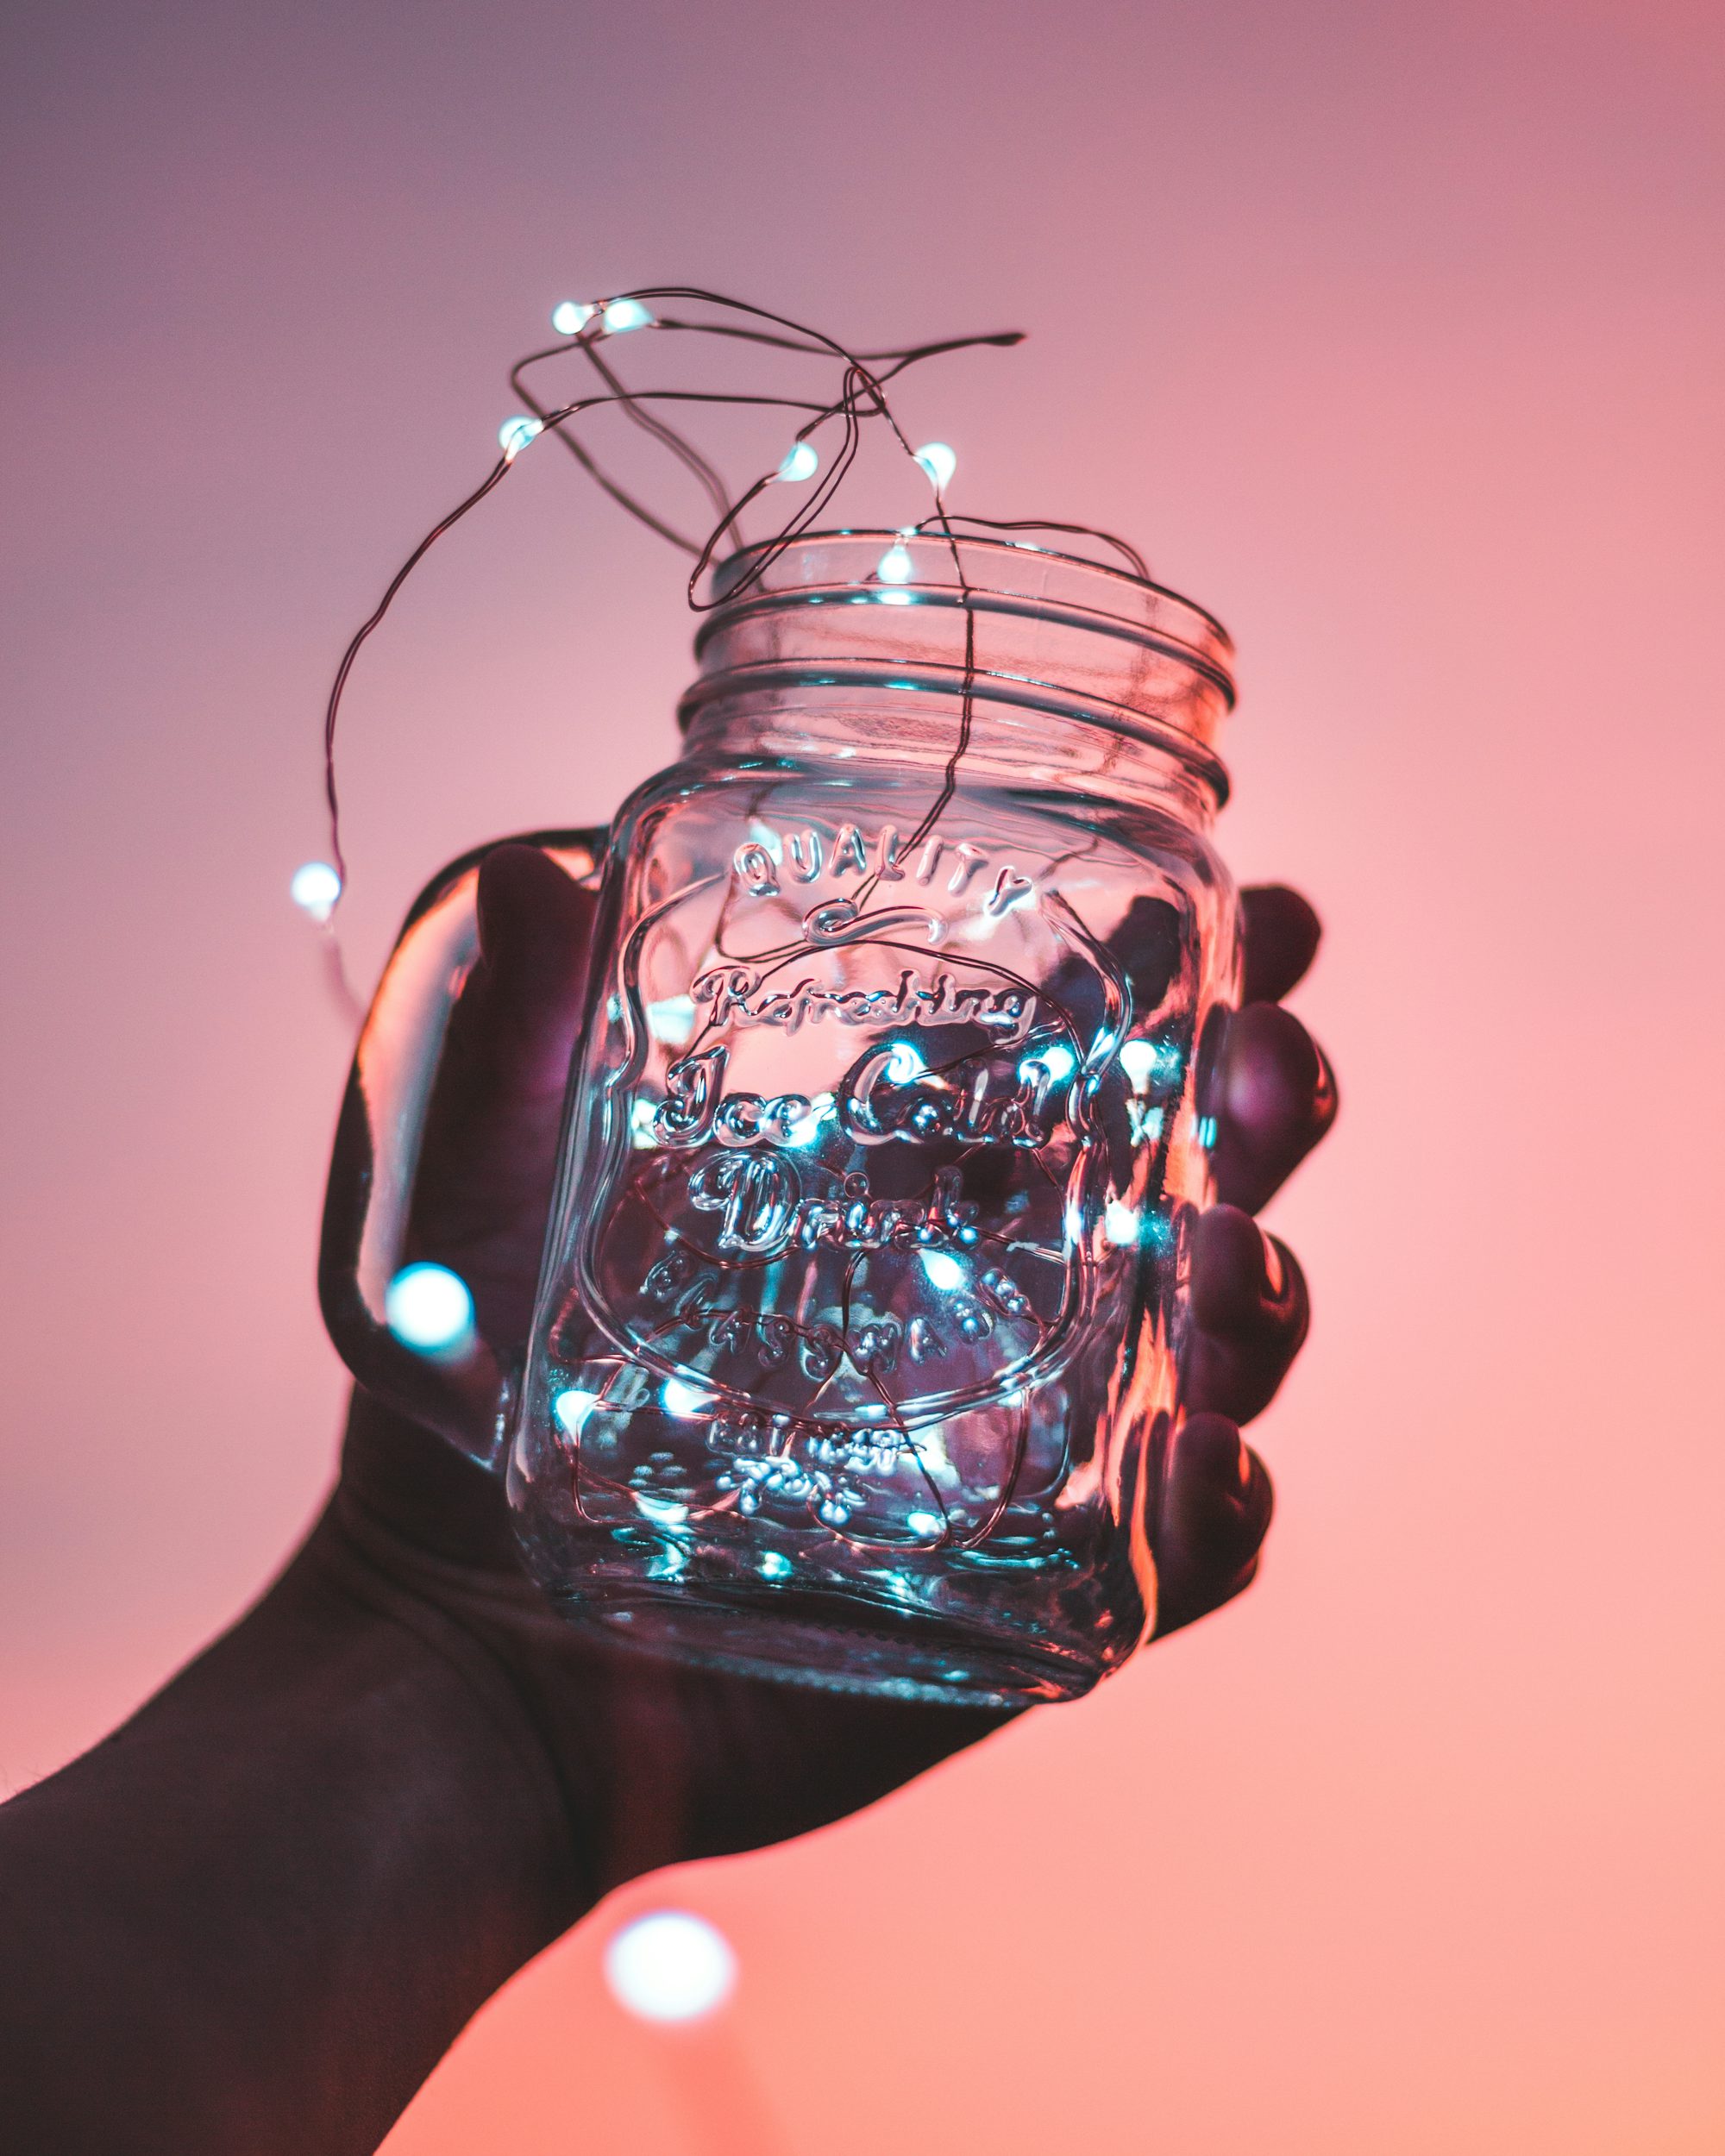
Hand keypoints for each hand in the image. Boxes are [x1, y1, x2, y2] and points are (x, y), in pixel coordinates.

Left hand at [321, 845, 1336, 1899]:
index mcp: (900, 1182)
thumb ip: (514, 1046)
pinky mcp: (1031, 1594)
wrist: (460, 1652)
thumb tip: (522, 874)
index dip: (1185, 979)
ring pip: (1216, 1349)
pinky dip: (1222, 1506)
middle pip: (1194, 1178)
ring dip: (1262, 1288)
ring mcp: (1030, 1446)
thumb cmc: (473, 1411)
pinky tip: (1195, 1452)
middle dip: (1267, 1105)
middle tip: (1268, 1060)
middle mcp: (993, 1297)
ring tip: (1219, 1251)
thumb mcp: (484, 1205)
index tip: (1262, 913)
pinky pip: (1180, 1555)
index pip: (1077, 1054)